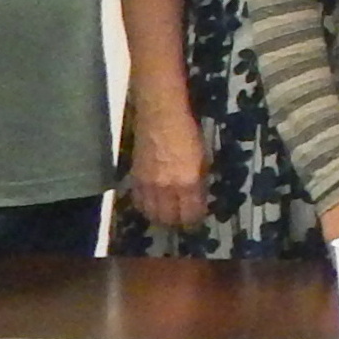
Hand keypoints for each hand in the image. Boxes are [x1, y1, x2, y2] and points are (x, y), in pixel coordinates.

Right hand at [124, 93, 209, 233]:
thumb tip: (197, 198)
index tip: (197, 220)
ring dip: (160, 217)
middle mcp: (166, 188)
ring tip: (166, 217)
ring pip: (151, 213)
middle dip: (177, 222)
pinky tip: (151, 205)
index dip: (194, 220)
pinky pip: (139, 201)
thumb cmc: (187, 133)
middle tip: (181, 221)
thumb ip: (199, 181)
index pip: (190, 213)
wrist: (160, 116)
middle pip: (169, 218)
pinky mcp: (135, 178)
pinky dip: (145, 207)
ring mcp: (148, 184)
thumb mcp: (202, 158)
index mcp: (187, 182)